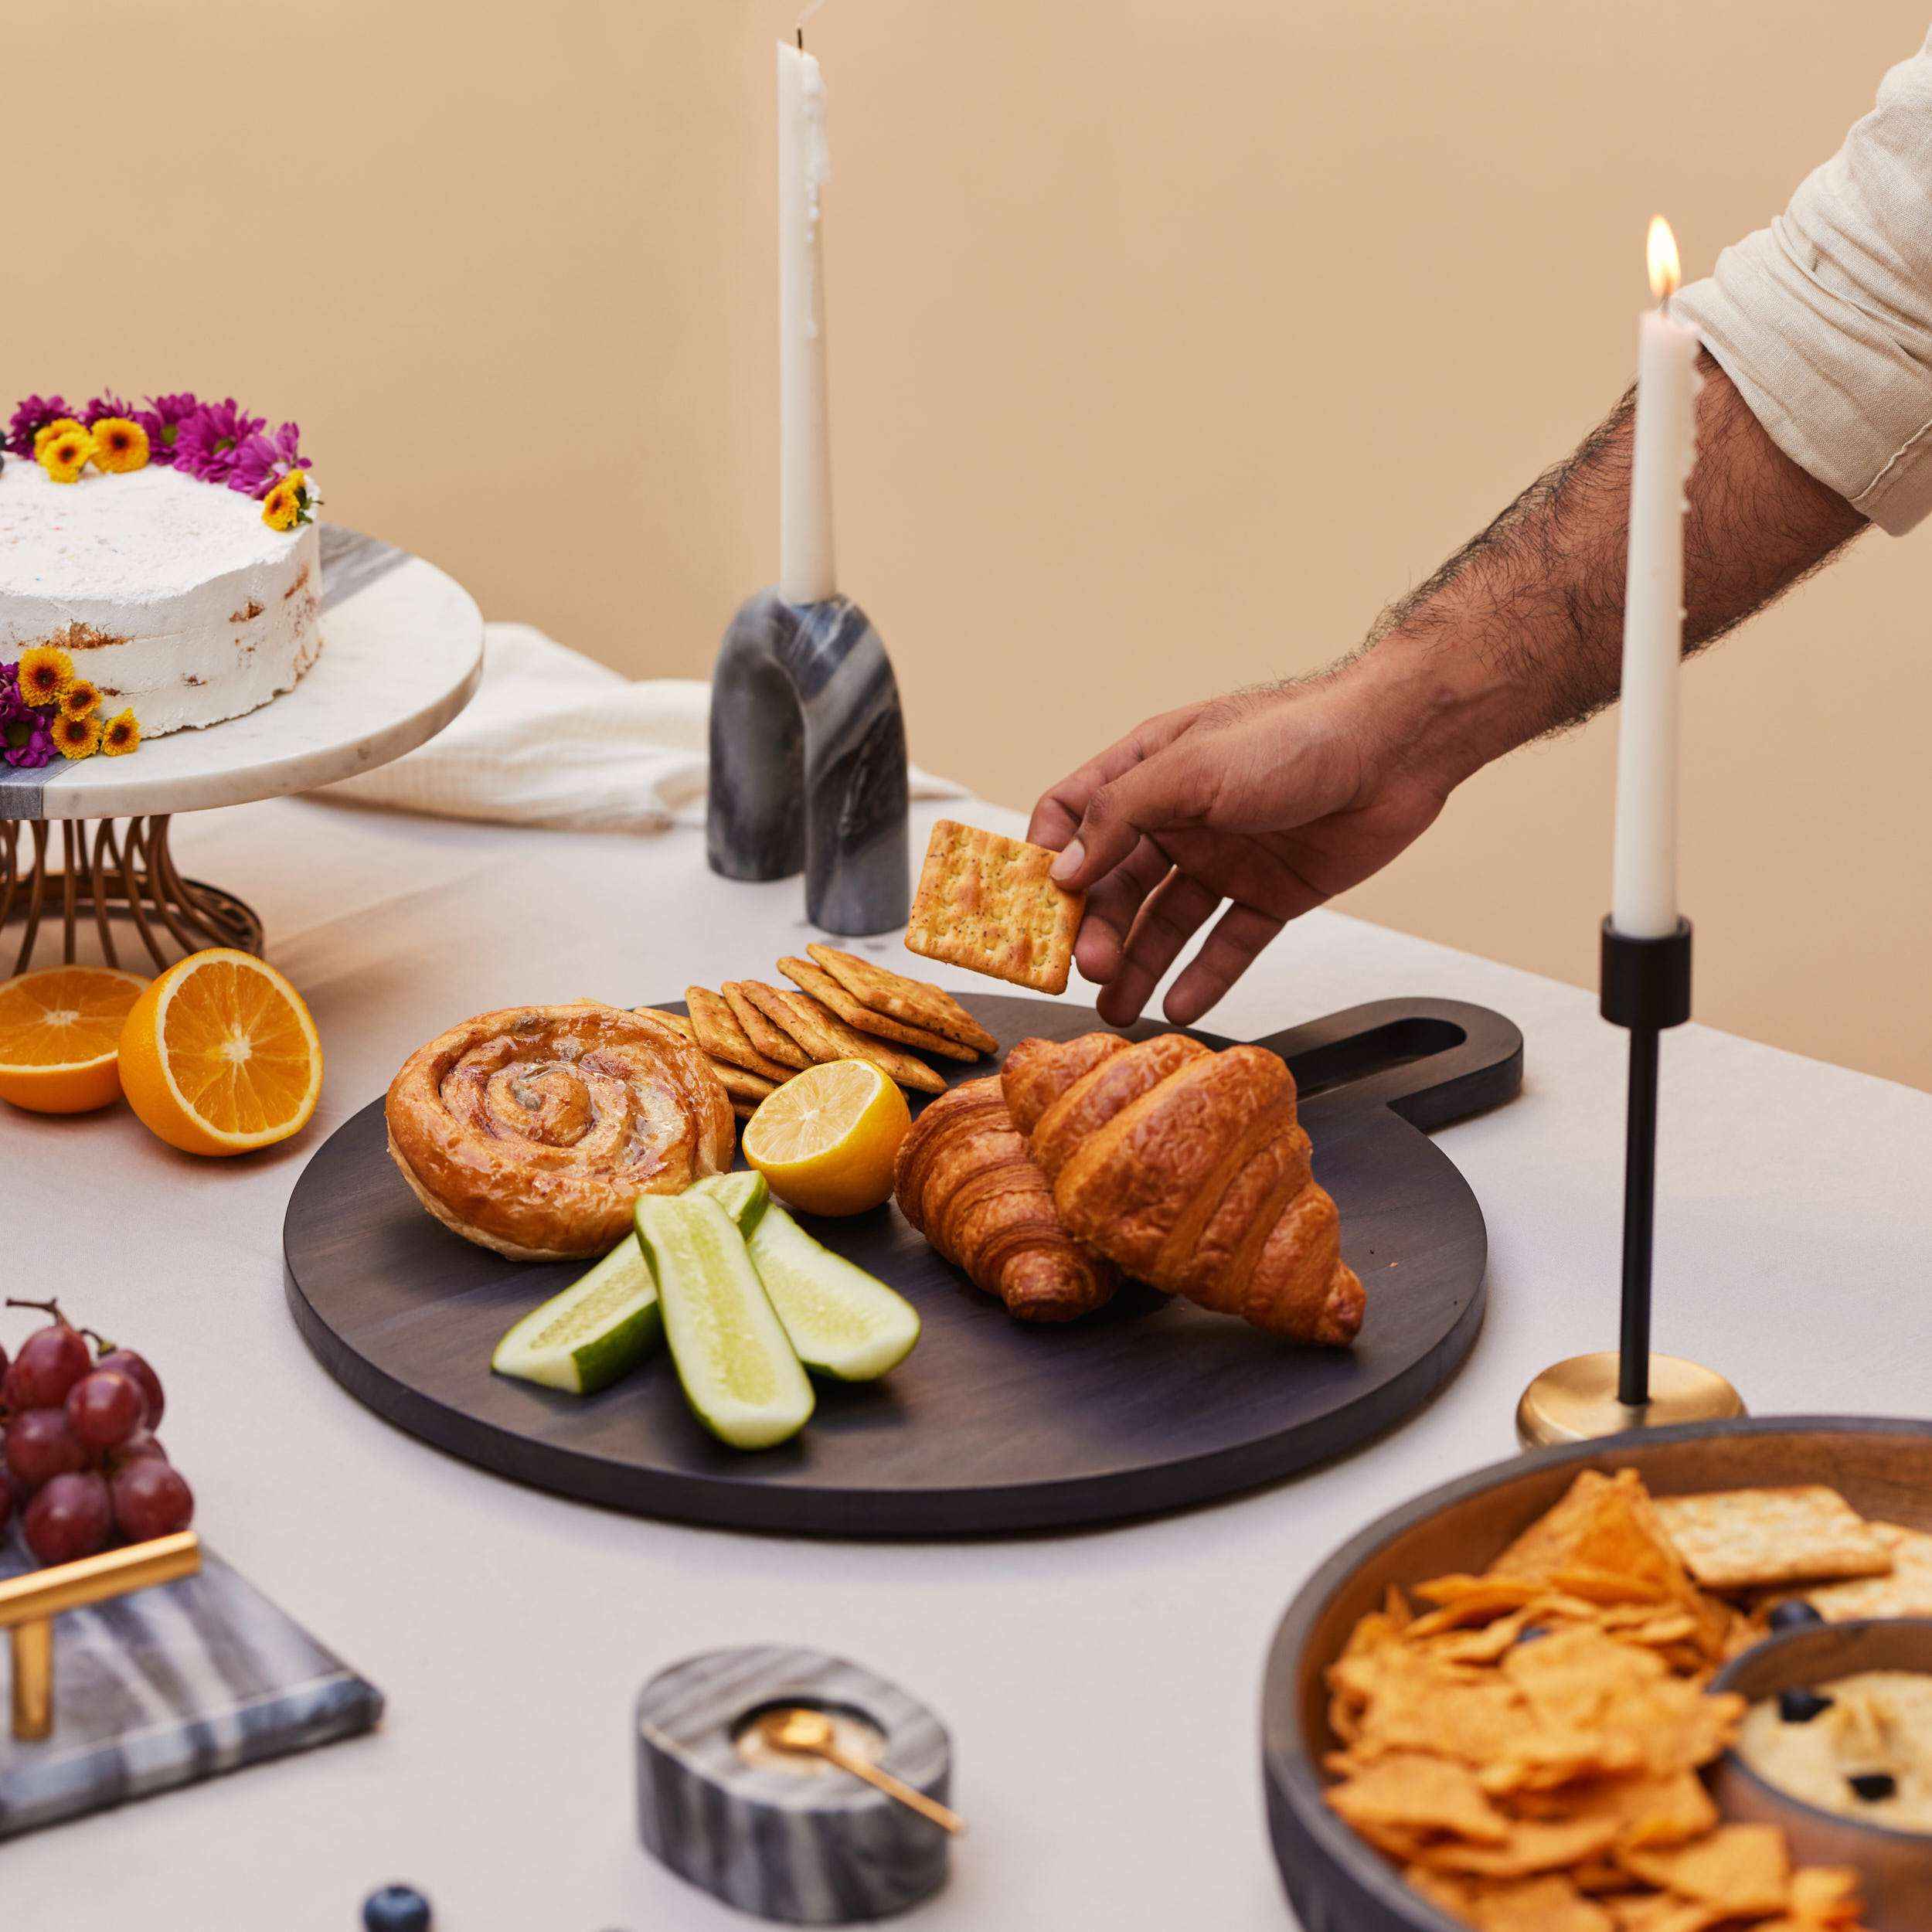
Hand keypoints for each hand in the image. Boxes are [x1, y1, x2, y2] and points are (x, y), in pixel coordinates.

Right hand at [1028, 674, 1453, 1026]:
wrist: (1396, 750)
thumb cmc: (1295, 734)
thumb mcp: (1190, 768)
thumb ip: (1119, 816)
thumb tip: (1061, 870)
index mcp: (1150, 771)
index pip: (1075, 815)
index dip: (1048, 858)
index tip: (1031, 906)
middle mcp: (1181, 817)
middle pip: (1117, 883)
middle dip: (1096, 929)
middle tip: (1088, 969)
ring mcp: (1225, 858)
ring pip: (1167, 922)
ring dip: (1139, 963)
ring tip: (1117, 1006)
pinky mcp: (1271, 893)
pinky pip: (1227, 944)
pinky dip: (1204, 975)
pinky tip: (1180, 1003)